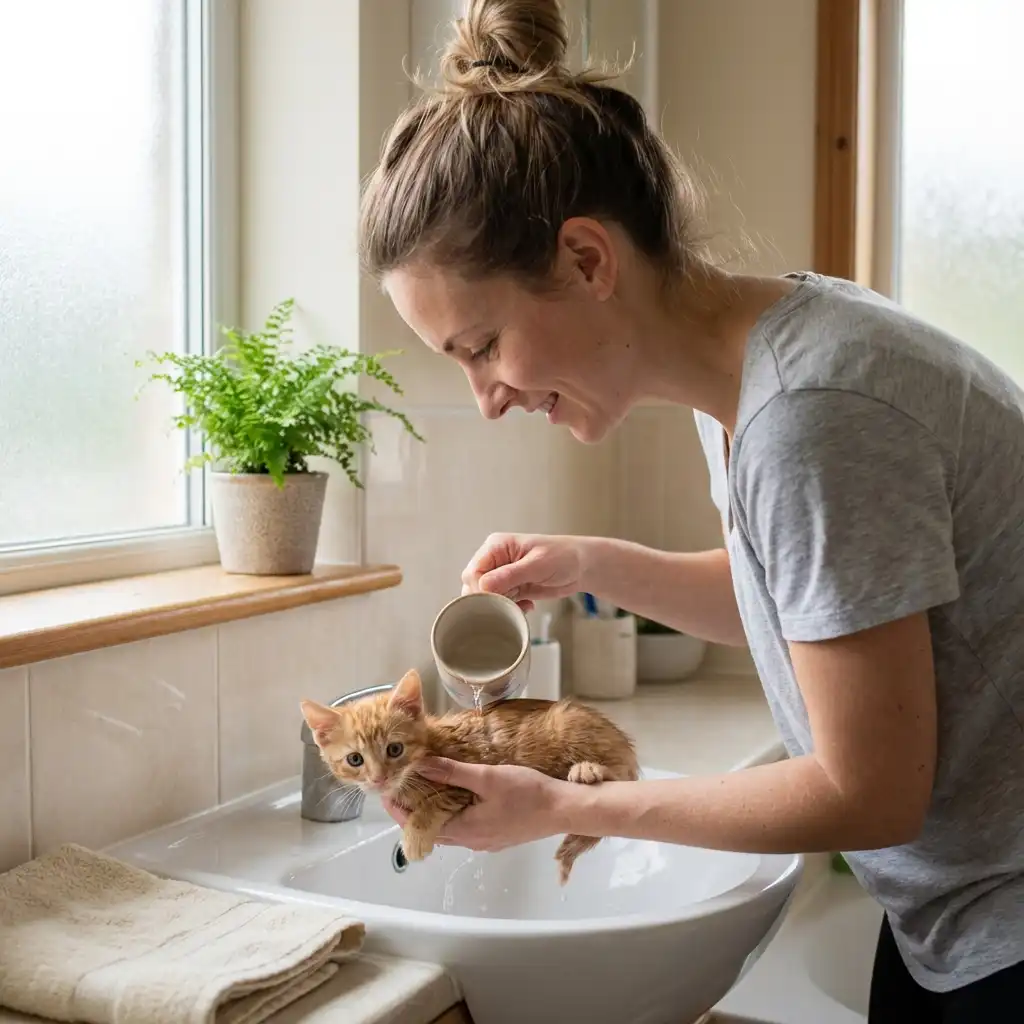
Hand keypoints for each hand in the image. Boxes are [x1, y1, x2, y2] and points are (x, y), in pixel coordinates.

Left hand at [383, 758, 571, 852]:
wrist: (563, 810)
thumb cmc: (528, 793)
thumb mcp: (487, 777)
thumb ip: (452, 772)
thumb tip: (421, 766)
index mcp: (465, 829)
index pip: (419, 824)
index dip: (400, 810)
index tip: (387, 793)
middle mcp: (471, 841)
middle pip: (431, 830)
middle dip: (412, 811)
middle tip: (400, 789)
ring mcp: (484, 841)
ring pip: (448, 830)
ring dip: (433, 813)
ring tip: (422, 791)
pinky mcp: (496, 837)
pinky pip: (464, 829)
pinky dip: (451, 815)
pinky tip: (454, 798)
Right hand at [461, 533, 587, 611]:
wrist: (583, 566)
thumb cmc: (564, 556)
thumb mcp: (537, 565)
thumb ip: (510, 575)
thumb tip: (483, 586)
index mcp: (496, 546)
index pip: (473, 571)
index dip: (479, 590)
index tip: (496, 601)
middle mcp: (496, 560)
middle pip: (474, 586)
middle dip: (490, 600)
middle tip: (510, 605)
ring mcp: (503, 575)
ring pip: (487, 597)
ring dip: (502, 606)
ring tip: (522, 604)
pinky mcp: (512, 588)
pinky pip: (501, 603)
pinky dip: (511, 609)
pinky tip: (527, 606)